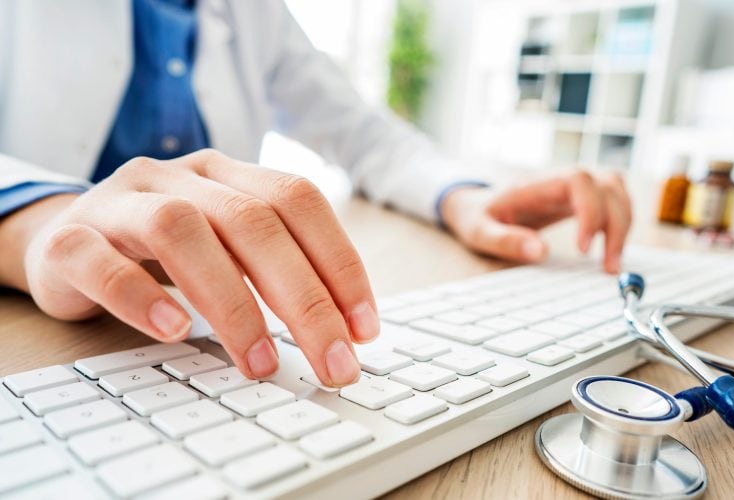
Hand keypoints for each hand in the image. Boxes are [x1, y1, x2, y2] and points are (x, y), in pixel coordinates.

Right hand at [1, 150, 377, 385]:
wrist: (65, 238)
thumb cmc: (162, 251)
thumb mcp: (226, 247)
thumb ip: (274, 269)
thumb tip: (342, 329)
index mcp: (226, 174)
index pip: (298, 200)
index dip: (339, 261)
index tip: (365, 327)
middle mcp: (177, 177)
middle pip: (253, 222)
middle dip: (305, 299)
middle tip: (333, 363)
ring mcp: (119, 201)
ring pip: (180, 230)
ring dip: (232, 303)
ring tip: (262, 363)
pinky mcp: (68, 239)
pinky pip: (98, 260)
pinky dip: (139, 297)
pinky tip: (173, 332)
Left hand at [440, 170, 631, 272]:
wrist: (477, 206)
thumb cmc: (478, 217)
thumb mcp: (479, 232)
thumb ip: (505, 240)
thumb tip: (539, 252)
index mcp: (535, 184)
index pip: (578, 181)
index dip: (589, 210)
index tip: (582, 248)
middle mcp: (559, 181)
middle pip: (607, 185)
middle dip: (615, 225)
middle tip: (608, 266)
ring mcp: (572, 189)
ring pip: (616, 191)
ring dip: (623, 225)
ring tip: (611, 264)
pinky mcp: (579, 201)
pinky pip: (613, 202)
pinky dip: (620, 225)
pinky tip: (610, 252)